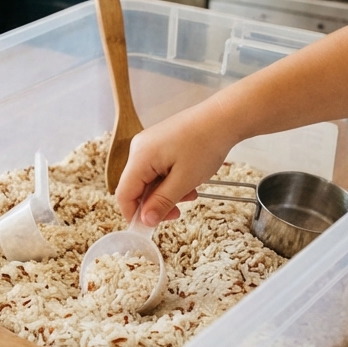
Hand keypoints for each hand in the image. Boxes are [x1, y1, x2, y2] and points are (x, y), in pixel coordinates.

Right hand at [115, 96, 237, 225]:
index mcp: (140, 157)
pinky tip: (189, 182)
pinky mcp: (160, 142)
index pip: (124, 194)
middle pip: (136, 187)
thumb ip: (162, 202)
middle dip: (155, 203)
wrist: (223, 118)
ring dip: (166, 192)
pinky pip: (157, 168)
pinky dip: (170, 180)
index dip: (133, 214)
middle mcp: (139, 148)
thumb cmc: (205, 145)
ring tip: (190, 194)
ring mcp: (149, 144)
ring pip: (149, 179)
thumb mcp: (184, 180)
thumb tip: (145, 221)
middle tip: (177, 212)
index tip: (149, 228)